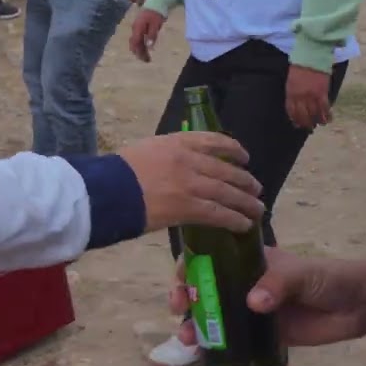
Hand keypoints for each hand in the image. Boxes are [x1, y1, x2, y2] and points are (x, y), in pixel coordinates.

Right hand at [117, 132, 263, 233]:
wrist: (107, 190)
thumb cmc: (117, 172)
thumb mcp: (143, 151)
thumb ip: (164, 156)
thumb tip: (177, 168)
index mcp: (175, 142)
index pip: (213, 140)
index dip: (233, 149)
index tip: (243, 156)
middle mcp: (188, 160)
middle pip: (226, 169)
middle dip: (244, 179)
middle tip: (256, 187)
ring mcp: (190, 184)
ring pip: (228, 192)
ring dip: (246, 202)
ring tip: (258, 209)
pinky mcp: (189, 207)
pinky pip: (220, 214)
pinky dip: (235, 219)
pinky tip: (244, 225)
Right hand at [129, 8, 165, 61]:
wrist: (155, 2)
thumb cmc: (156, 13)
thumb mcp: (155, 25)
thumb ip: (152, 35)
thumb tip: (149, 47)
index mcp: (138, 28)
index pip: (136, 43)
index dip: (140, 52)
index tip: (146, 59)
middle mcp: (135, 29)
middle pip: (134, 44)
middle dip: (139, 53)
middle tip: (147, 60)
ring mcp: (136, 28)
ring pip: (135, 41)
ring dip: (140, 49)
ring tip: (146, 56)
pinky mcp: (139, 27)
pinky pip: (138, 38)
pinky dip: (141, 44)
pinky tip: (146, 47)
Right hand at [171, 247, 365, 347]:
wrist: (358, 305)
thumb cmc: (325, 277)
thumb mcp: (299, 273)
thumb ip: (276, 284)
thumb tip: (253, 302)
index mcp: (246, 262)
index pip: (208, 260)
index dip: (189, 268)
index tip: (181, 281)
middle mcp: (243, 284)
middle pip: (204, 289)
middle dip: (185, 298)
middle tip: (179, 309)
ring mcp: (251, 310)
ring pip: (215, 315)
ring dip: (196, 324)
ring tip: (187, 336)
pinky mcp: (262, 334)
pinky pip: (235, 339)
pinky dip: (218, 345)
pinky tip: (204, 352)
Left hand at [286, 64, 331, 127]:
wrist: (311, 57)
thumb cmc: (299, 67)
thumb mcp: (291, 81)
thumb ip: (292, 93)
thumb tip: (296, 104)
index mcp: (291, 93)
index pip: (291, 110)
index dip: (294, 119)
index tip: (297, 124)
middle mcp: (300, 96)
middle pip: (303, 114)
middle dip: (305, 123)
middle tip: (308, 128)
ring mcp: (311, 95)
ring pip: (314, 113)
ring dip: (317, 121)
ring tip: (319, 125)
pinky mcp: (322, 93)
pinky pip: (325, 108)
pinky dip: (327, 115)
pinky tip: (328, 120)